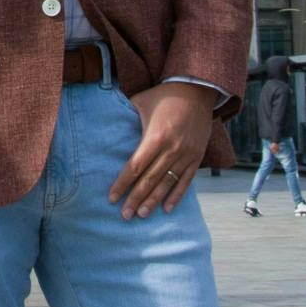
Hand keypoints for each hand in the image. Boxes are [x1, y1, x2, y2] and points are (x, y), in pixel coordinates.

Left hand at [108, 83, 212, 216]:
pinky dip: (176, 195)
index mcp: (156, 137)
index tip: (112, 198)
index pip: (135, 167)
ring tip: (141, 214)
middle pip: (149, 180)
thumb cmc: (164, 95)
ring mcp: (186, 155)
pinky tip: (167, 208)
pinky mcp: (197, 157)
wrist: (197, 90)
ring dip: (153, 201)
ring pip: (167, 183)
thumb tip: (108, 126)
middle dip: (135, 198)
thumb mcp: (141, 102)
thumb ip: (126, 117)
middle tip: (125, 215)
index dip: (122, 184)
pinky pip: (186, 181)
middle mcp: (172, 149)